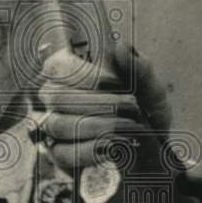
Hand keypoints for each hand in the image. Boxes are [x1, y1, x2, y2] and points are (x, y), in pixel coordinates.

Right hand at [38, 40, 170, 173]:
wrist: (148, 152)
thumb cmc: (143, 113)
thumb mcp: (151, 90)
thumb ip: (140, 69)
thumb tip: (121, 48)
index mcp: (69, 71)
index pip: (57, 65)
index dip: (85, 75)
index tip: (117, 83)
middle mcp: (51, 97)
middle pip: (56, 96)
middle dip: (98, 103)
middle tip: (130, 107)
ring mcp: (50, 127)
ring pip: (58, 124)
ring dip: (96, 126)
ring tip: (127, 128)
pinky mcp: (56, 154)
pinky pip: (62, 153)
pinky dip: (90, 150)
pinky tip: (112, 148)